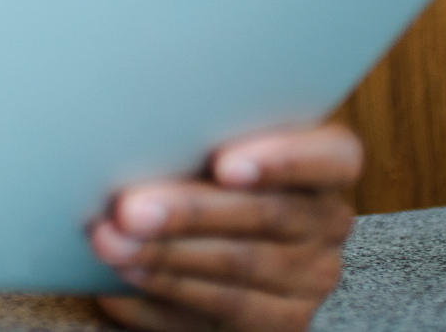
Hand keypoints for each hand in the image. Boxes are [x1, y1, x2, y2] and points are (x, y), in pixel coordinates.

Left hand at [89, 123, 361, 331]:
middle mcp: (326, 221)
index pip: (333, 156)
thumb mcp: (208, 143)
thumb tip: (128, 132)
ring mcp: (310, 277)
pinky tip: (120, 287)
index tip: (223, 165)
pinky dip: (163, 298)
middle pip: (268, 215)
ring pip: (240, 268)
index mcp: (325, 163)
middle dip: (190, 213)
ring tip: (113, 244)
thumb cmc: (200, 168)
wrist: (207, 243)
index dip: (284, 159)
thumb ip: (193, 135)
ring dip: (167, 257)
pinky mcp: (284, 322)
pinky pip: (223, 312)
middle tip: (130, 209)